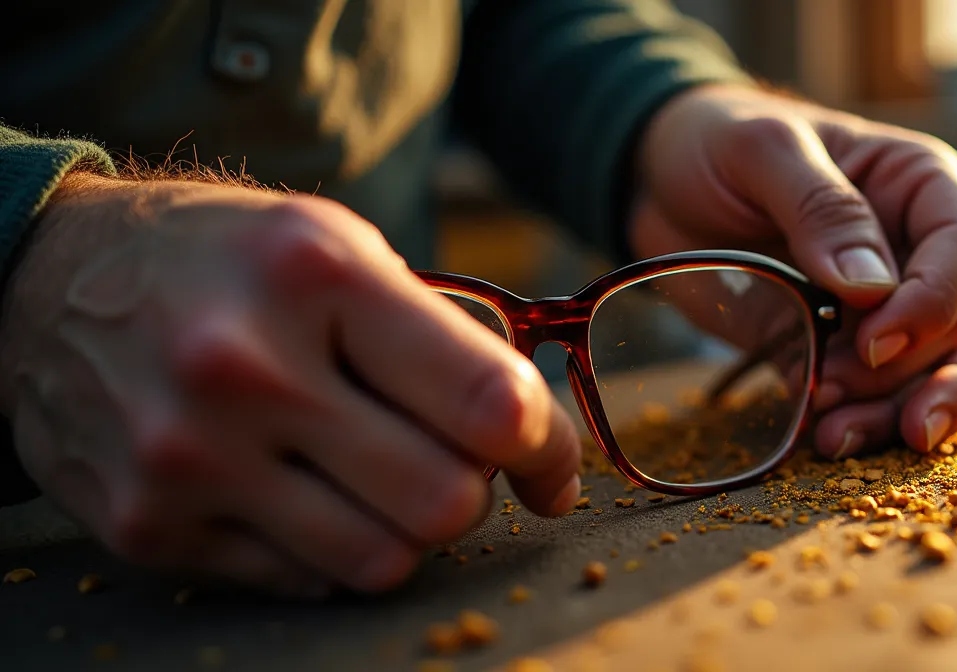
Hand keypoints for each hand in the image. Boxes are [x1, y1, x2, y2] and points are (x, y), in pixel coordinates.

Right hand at [0, 174, 580, 596]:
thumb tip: (535, 437)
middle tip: (454, 461)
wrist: (44, 284)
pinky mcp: (150, 525)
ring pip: (382, 559)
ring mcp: (189, 456)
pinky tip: (304, 490)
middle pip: (442, 500)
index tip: (547, 460)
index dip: (545, 446)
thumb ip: (441, 335)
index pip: (486, 402)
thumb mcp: (337, 246)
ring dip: (407, 528)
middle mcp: (245, 367)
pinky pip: (304, 577)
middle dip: (474, 491)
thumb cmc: (226, 261)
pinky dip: (331, 545)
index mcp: (316, 275)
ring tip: (380, 474)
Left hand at [629, 84, 956, 456]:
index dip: (935, 301)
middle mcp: (919, 250)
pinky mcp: (840, 349)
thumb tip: (872, 288)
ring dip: (894, 414)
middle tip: (846, 395)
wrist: (659, 178)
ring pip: (935, 375)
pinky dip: (858, 423)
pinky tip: (820, 436)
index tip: (875, 340)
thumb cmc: (719, 138)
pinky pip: (873, 398)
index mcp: (921, 186)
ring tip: (834, 435)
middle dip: (915, 376)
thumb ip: (821, 207)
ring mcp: (883, 307)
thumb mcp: (762, 149)